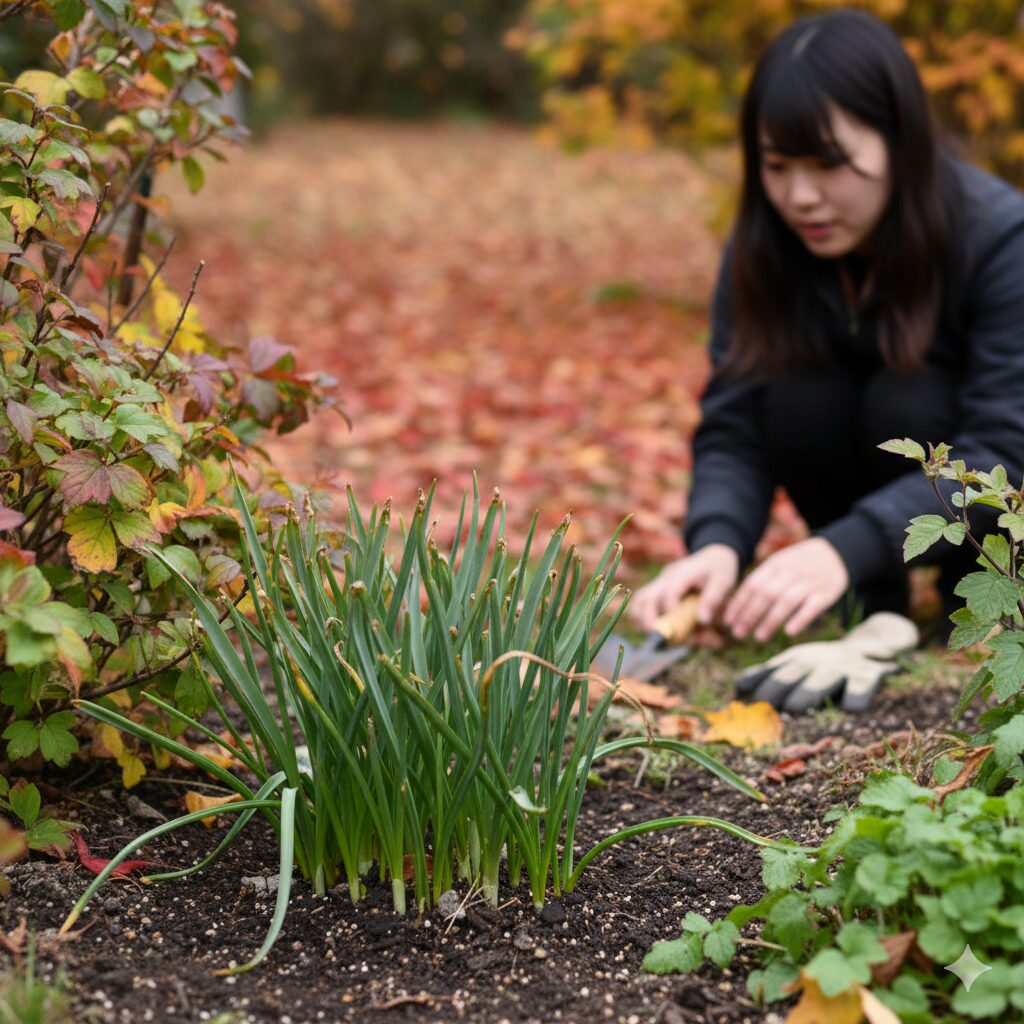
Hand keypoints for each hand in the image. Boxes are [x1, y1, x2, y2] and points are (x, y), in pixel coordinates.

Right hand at [630, 545, 739, 630]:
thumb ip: (713, 599)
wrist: (712, 556)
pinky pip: (641, 602)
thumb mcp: (723, 581)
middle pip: (647, 596)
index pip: (670, 591)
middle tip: (657, 637)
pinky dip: (642, 616)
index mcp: (683, 573)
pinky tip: (653, 629)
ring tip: (652, 635)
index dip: (669, 609)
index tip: (674, 628)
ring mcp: (659, 583)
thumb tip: (702, 620)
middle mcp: (666, 577)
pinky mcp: (656, 589)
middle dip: (648, 619)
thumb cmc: (719, 570)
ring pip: (639, 600)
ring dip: (641, 619)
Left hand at [723, 537, 848, 641]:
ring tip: (759, 637)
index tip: (728, 622)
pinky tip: (789, 632)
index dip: (739, 604)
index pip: (752, 584)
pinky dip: (800, 619)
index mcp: (774, 565)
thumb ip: (761, 581)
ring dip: (771, 621)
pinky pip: (812, 607)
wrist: (835, 553)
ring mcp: (808, 583)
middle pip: (766, 594)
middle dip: (750, 615)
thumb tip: (737, 606)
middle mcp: (790, 573)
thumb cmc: (799, 564)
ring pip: (786, 602)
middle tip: (738, 633)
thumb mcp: (778, 564)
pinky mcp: (825, 593)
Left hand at [735, 612, 917, 712]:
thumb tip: (735, 689)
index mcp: (795, 660)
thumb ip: (768, 676)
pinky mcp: (868, 676)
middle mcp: (815, 662)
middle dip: (776, 688)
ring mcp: (841, 669)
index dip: (755, 681)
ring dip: (808, 692)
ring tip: (795, 707)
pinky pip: (861, 688)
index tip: (738, 693)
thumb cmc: (821, 665)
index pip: (770, 671)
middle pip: (792, 675)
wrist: (868, 648)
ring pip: (823, 681)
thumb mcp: (794, 664)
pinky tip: (849, 709)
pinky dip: (856, 697)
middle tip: (763, 704)